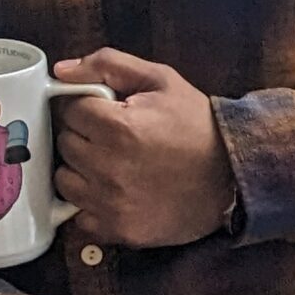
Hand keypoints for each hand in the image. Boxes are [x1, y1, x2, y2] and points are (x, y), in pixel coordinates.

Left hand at [52, 49, 235, 247]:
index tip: (104, 111)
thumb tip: (62, 71)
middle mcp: (108, 168)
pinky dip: (91, 204)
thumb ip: (107, 64)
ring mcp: (112, 204)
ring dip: (81, 170)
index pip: (69, 111)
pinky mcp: (119, 230)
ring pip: (65, 181)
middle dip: (84, 135)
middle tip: (112, 136)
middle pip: (65, 145)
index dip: (86, 107)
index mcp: (117, 127)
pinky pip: (81, 216)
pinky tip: (114, 191)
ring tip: (110, 162)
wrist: (233, 175)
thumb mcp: (160, 79)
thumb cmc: (197, 124)